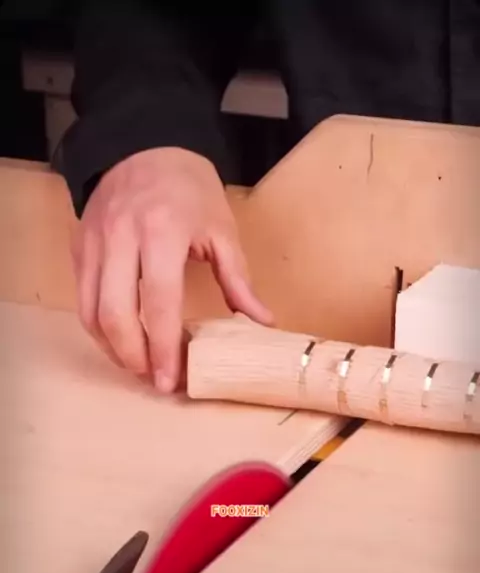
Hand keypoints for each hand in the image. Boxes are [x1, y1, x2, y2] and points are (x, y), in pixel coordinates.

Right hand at [72, 147, 271, 392]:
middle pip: (115, 314)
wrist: (144, 143)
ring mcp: (94, 242)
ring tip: (137, 364)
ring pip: (90, 312)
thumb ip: (238, 280)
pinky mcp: (80, 246)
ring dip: (112, 347)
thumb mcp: (221, 229)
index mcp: (162, 232)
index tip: (170, 379)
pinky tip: (120, 339)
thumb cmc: (189, 188)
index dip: (163, 347)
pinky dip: (98, 326)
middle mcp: (121, 238)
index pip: (159, 303)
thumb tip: (262, 322)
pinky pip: (82, 297)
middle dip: (132, 356)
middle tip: (152, 378)